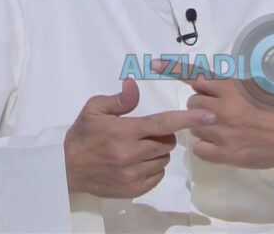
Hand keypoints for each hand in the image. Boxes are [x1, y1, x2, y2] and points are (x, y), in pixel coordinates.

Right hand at [64, 77, 214, 197]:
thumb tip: (134, 84)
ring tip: (138, 149)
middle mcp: (132, 154)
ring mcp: (133, 174)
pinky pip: (157, 176)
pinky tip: (138, 163)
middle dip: (163, 136)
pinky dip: (153, 168)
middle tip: (145, 133)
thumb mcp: (94, 109)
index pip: (164, 123)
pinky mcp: (132, 189)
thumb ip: (119, 99)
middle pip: (167, 142)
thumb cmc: (82, 135)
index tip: (208, 116)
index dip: (188, 118)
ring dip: (157, 152)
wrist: (65, 169)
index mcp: (126, 131)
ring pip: (163, 160)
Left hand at [152, 60, 273, 169]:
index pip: (197, 75)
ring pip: (194, 126)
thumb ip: (233, 83)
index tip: (154, 63)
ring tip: (224, 127)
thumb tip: (211, 83)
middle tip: (218, 109)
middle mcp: (224, 108)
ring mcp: (222, 132)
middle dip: (201, 104)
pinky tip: (221, 143)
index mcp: (232, 88)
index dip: (174, 69)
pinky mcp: (224, 154)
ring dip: (203, 124)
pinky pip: (200, 148)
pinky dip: (206, 145)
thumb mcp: (259, 85)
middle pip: (193, 103)